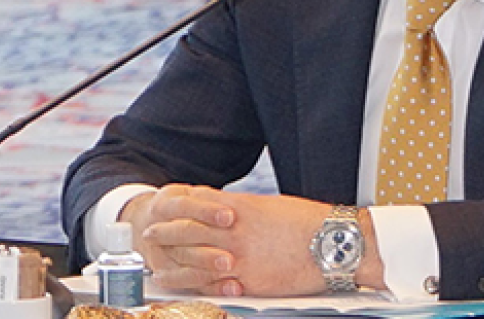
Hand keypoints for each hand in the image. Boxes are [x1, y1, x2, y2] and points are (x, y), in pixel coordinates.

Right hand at [120, 184, 241, 295]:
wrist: (147, 225)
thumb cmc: (179, 209)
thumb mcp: (189, 195)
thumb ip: (208, 199)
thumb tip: (240, 203)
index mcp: (164, 206)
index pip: (184, 206)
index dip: (207, 211)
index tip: (230, 216)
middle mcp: (157, 230)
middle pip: (183, 235)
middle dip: (206, 239)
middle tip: (230, 251)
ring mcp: (160, 254)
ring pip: (183, 262)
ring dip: (208, 266)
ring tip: (231, 267)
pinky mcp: (167, 274)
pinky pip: (189, 283)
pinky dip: (212, 286)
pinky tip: (230, 285)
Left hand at [121, 186, 381, 296]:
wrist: (333, 244)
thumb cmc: (310, 224)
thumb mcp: (273, 207)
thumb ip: (246, 210)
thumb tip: (230, 211)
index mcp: (241, 207)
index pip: (199, 201)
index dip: (179, 204)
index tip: (167, 203)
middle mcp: (234, 229)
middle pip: (188, 227)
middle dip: (166, 230)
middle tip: (150, 231)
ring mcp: (238, 256)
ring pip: (191, 254)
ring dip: (169, 255)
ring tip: (154, 257)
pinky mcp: (247, 280)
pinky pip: (207, 281)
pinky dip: (186, 279)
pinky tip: (174, 280)